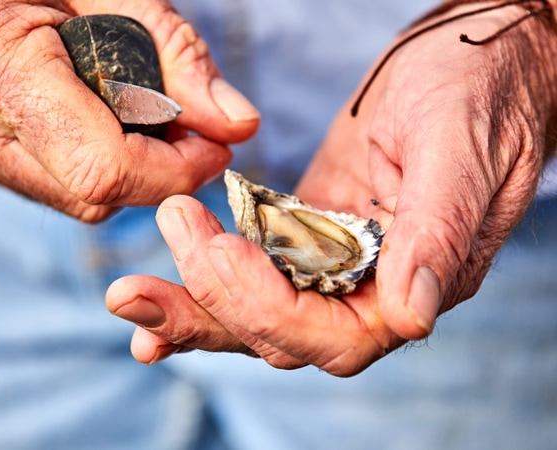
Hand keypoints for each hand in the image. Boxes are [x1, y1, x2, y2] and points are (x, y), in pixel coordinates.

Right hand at [0, 0, 258, 221]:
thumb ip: (172, 50)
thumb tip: (238, 123)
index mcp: (1, 71)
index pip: (105, 168)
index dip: (177, 167)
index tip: (218, 141)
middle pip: (102, 194)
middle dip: (165, 168)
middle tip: (190, 122)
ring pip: (83, 197)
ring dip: (137, 165)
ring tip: (147, 107)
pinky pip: (59, 182)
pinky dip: (104, 159)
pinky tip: (110, 115)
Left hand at [106, 3, 556, 375]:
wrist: (471, 61)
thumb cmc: (481, 93)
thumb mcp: (462, 149)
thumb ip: (438, 231)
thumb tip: (411, 315)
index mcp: (421, 281)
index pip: (339, 335)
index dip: (271, 307)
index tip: (219, 248)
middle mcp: (376, 287)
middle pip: (284, 333)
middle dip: (210, 309)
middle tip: (138, 279)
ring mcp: (339, 260)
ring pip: (260, 309)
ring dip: (194, 306)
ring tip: (129, 295)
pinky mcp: (311, 230)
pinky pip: (257, 268)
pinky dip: (208, 280)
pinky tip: (160, 286)